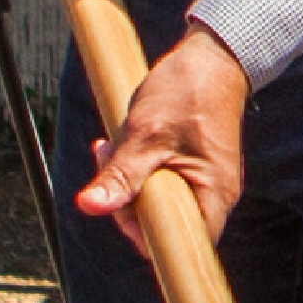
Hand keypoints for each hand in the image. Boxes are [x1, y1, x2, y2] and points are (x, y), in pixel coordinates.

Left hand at [76, 23, 252, 232]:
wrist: (212, 57)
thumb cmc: (186, 93)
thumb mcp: (145, 135)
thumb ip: (120, 176)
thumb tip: (89, 207)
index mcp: (213, 195)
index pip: (179, 245)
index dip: (143, 234)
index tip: (119, 203)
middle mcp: (214, 196)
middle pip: (163, 225)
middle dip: (126, 199)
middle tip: (107, 158)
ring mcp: (204, 182)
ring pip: (157, 202)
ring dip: (128, 180)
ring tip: (111, 145)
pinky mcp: (193, 169)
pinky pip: (160, 183)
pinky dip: (137, 168)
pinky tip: (122, 144)